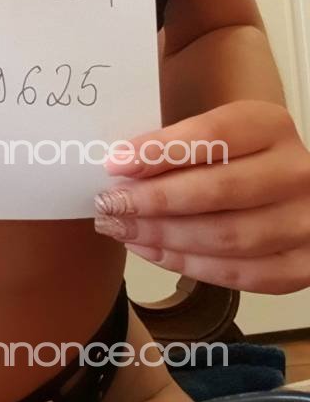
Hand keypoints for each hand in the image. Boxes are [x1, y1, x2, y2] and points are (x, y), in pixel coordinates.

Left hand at [92, 99, 309, 292]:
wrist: (297, 194)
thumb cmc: (243, 158)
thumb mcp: (221, 135)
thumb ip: (181, 145)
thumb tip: (120, 166)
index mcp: (271, 127)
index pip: (213, 135)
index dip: (161, 151)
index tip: (116, 163)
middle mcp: (295, 174)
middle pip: (218, 190)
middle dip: (154, 200)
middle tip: (110, 204)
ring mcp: (304, 223)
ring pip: (227, 237)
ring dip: (164, 236)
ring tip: (121, 229)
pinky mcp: (303, 266)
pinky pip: (240, 274)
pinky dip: (188, 264)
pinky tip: (151, 251)